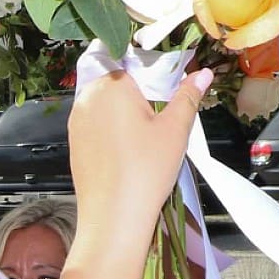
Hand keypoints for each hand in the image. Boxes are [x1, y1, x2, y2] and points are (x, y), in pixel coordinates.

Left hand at [66, 66, 209, 240]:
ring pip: (106, 104)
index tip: (171, 87)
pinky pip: (97, 124)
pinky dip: (113, 128)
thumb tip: (203, 73)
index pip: (133, 62)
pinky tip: (130, 148)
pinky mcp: (75, 142)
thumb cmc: (146, 170)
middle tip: (162, 113)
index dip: (154, 71)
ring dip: (126, 111)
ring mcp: (76, 121)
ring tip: (148, 133)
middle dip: (140, 92)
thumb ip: (188, 96)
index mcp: (111, 86)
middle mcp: (86, 98)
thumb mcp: (175, 129)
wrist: (114, 217)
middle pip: (117, 82)